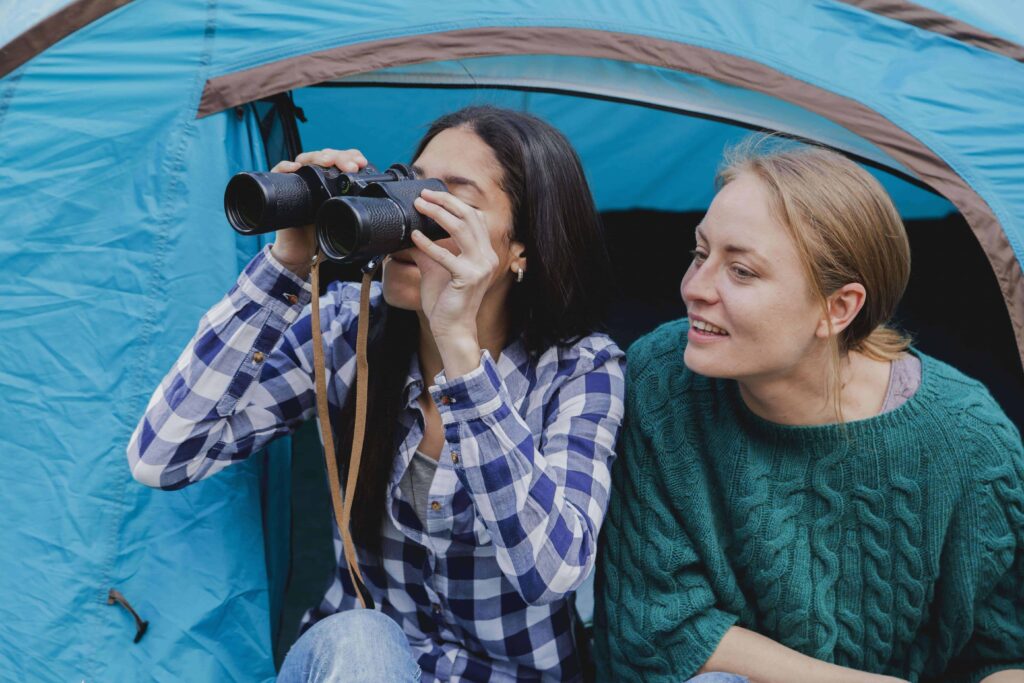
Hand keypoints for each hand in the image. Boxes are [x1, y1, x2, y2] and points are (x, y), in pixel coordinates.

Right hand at [269, 148, 367, 276]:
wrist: (300, 252)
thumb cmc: (322, 233)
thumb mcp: (344, 219)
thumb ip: (357, 211)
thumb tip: (379, 207)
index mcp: (332, 180)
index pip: (342, 159)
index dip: (352, 157)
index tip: (362, 163)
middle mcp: (315, 176)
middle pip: (326, 156)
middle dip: (340, 157)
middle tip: (351, 165)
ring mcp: (298, 179)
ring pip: (307, 159)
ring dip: (319, 157)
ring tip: (328, 161)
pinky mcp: (281, 187)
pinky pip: (279, 171)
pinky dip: (286, 166)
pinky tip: (296, 167)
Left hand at [408, 189, 501, 368]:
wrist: (453, 329)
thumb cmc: (446, 302)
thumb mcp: (435, 270)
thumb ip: (427, 251)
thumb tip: (410, 233)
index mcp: (484, 254)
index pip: (474, 218)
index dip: (454, 203)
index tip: (432, 195)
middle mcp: (487, 257)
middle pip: (470, 217)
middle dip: (446, 201)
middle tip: (423, 195)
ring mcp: (480, 267)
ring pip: (461, 229)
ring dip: (438, 214)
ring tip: (420, 206)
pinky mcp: (467, 278)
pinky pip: (445, 256)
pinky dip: (428, 244)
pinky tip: (414, 237)